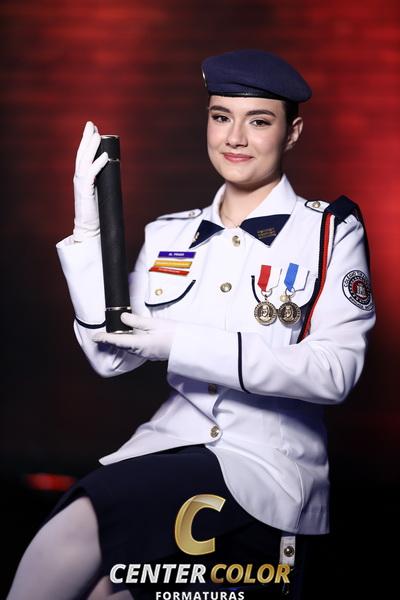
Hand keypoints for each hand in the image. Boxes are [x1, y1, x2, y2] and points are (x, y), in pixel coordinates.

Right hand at [72, 121, 108, 241]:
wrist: (89, 228)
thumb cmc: (96, 212)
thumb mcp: (99, 192)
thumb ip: (103, 181)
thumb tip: (114, 169)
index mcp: (82, 177)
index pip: (83, 156)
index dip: (87, 142)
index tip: (93, 129)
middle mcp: (79, 178)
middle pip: (81, 154)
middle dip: (86, 138)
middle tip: (91, 124)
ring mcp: (81, 184)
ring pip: (85, 161)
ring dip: (91, 147)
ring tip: (96, 134)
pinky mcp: (85, 192)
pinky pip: (91, 174)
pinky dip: (98, 164)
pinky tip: (104, 156)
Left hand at [92, 313, 178, 360]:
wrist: (189, 347)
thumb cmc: (174, 334)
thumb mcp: (154, 323)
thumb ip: (137, 321)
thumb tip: (123, 318)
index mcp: (139, 344)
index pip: (117, 340)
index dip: (105, 338)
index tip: (95, 337)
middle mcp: (141, 352)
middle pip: (122, 345)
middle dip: (112, 341)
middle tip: (102, 336)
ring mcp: (147, 354)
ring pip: (129, 348)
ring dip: (121, 342)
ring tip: (115, 336)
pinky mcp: (152, 354)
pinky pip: (137, 349)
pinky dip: (130, 344)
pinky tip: (132, 338)